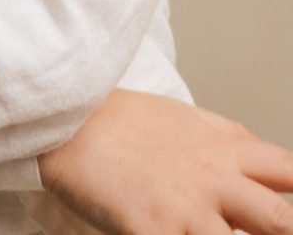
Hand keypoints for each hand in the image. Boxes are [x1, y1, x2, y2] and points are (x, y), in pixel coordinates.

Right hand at [29, 89, 292, 234]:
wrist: (70, 120)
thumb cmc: (126, 121)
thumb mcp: (189, 119)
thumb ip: (232, 143)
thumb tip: (271, 166)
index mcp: (226, 150)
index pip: (290, 172)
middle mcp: (213, 179)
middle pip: (281, 222)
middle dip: (284, 232)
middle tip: (273, 233)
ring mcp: (185, 209)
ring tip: (214, 234)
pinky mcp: (152, 231)